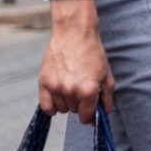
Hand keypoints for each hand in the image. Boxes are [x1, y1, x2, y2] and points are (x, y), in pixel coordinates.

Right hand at [38, 0, 112, 124]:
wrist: (74, 33)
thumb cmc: (92, 52)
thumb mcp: (107, 75)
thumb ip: (106, 99)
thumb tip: (103, 115)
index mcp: (88, 90)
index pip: (86, 117)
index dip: (89, 115)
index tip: (89, 110)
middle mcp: (71, 91)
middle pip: (74, 111)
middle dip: (79, 103)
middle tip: (80, 87)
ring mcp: (56, 87)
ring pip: (61, 109)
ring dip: (65, 102)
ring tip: (69, 85)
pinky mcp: (44, 81)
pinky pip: (46, 106)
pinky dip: (51, 104)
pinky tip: (57, 95)